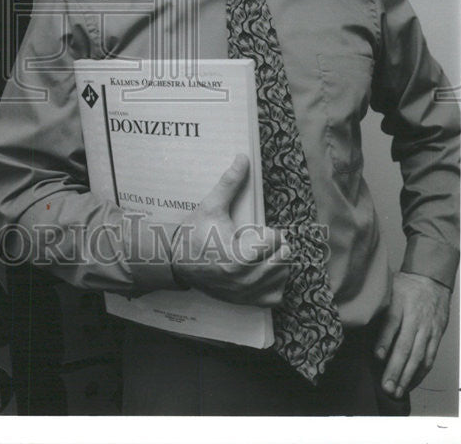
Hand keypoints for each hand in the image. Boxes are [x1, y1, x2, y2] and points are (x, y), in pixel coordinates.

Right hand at [171, 154, 289, 305]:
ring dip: (276, 262)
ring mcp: (247, 294)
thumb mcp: (211, 206)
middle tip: (255, 240)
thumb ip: (230, 183)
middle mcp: (246, 281)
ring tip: (257, 253)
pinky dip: (274, 282)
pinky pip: (276, 295)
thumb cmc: (193, 233)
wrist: (175, 262)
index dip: (266, 232)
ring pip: (283, 275)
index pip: (276, 241)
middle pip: (284, 258)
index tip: (251, 231)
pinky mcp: (247, 302)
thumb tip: (243, 158)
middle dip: (274, 245)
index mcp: (239, 258)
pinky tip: (261, 270)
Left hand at [374, 271, 451, 397]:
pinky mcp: (436, 335)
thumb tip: (363, 324)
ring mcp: (428, 328)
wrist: (431, 279)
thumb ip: (379, 308)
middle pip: (406, 345)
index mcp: (400, 303)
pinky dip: (421, 372)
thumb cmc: (404, 285)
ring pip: (418, 356)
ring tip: (397, 391)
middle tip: (386, 386)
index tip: (376, 356)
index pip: (392, 323)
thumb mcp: (388, 289)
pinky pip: (429, 357)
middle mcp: (416, 318)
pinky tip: (411, 383)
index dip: (384, 340)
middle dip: (396, 368)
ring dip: (408, 376)